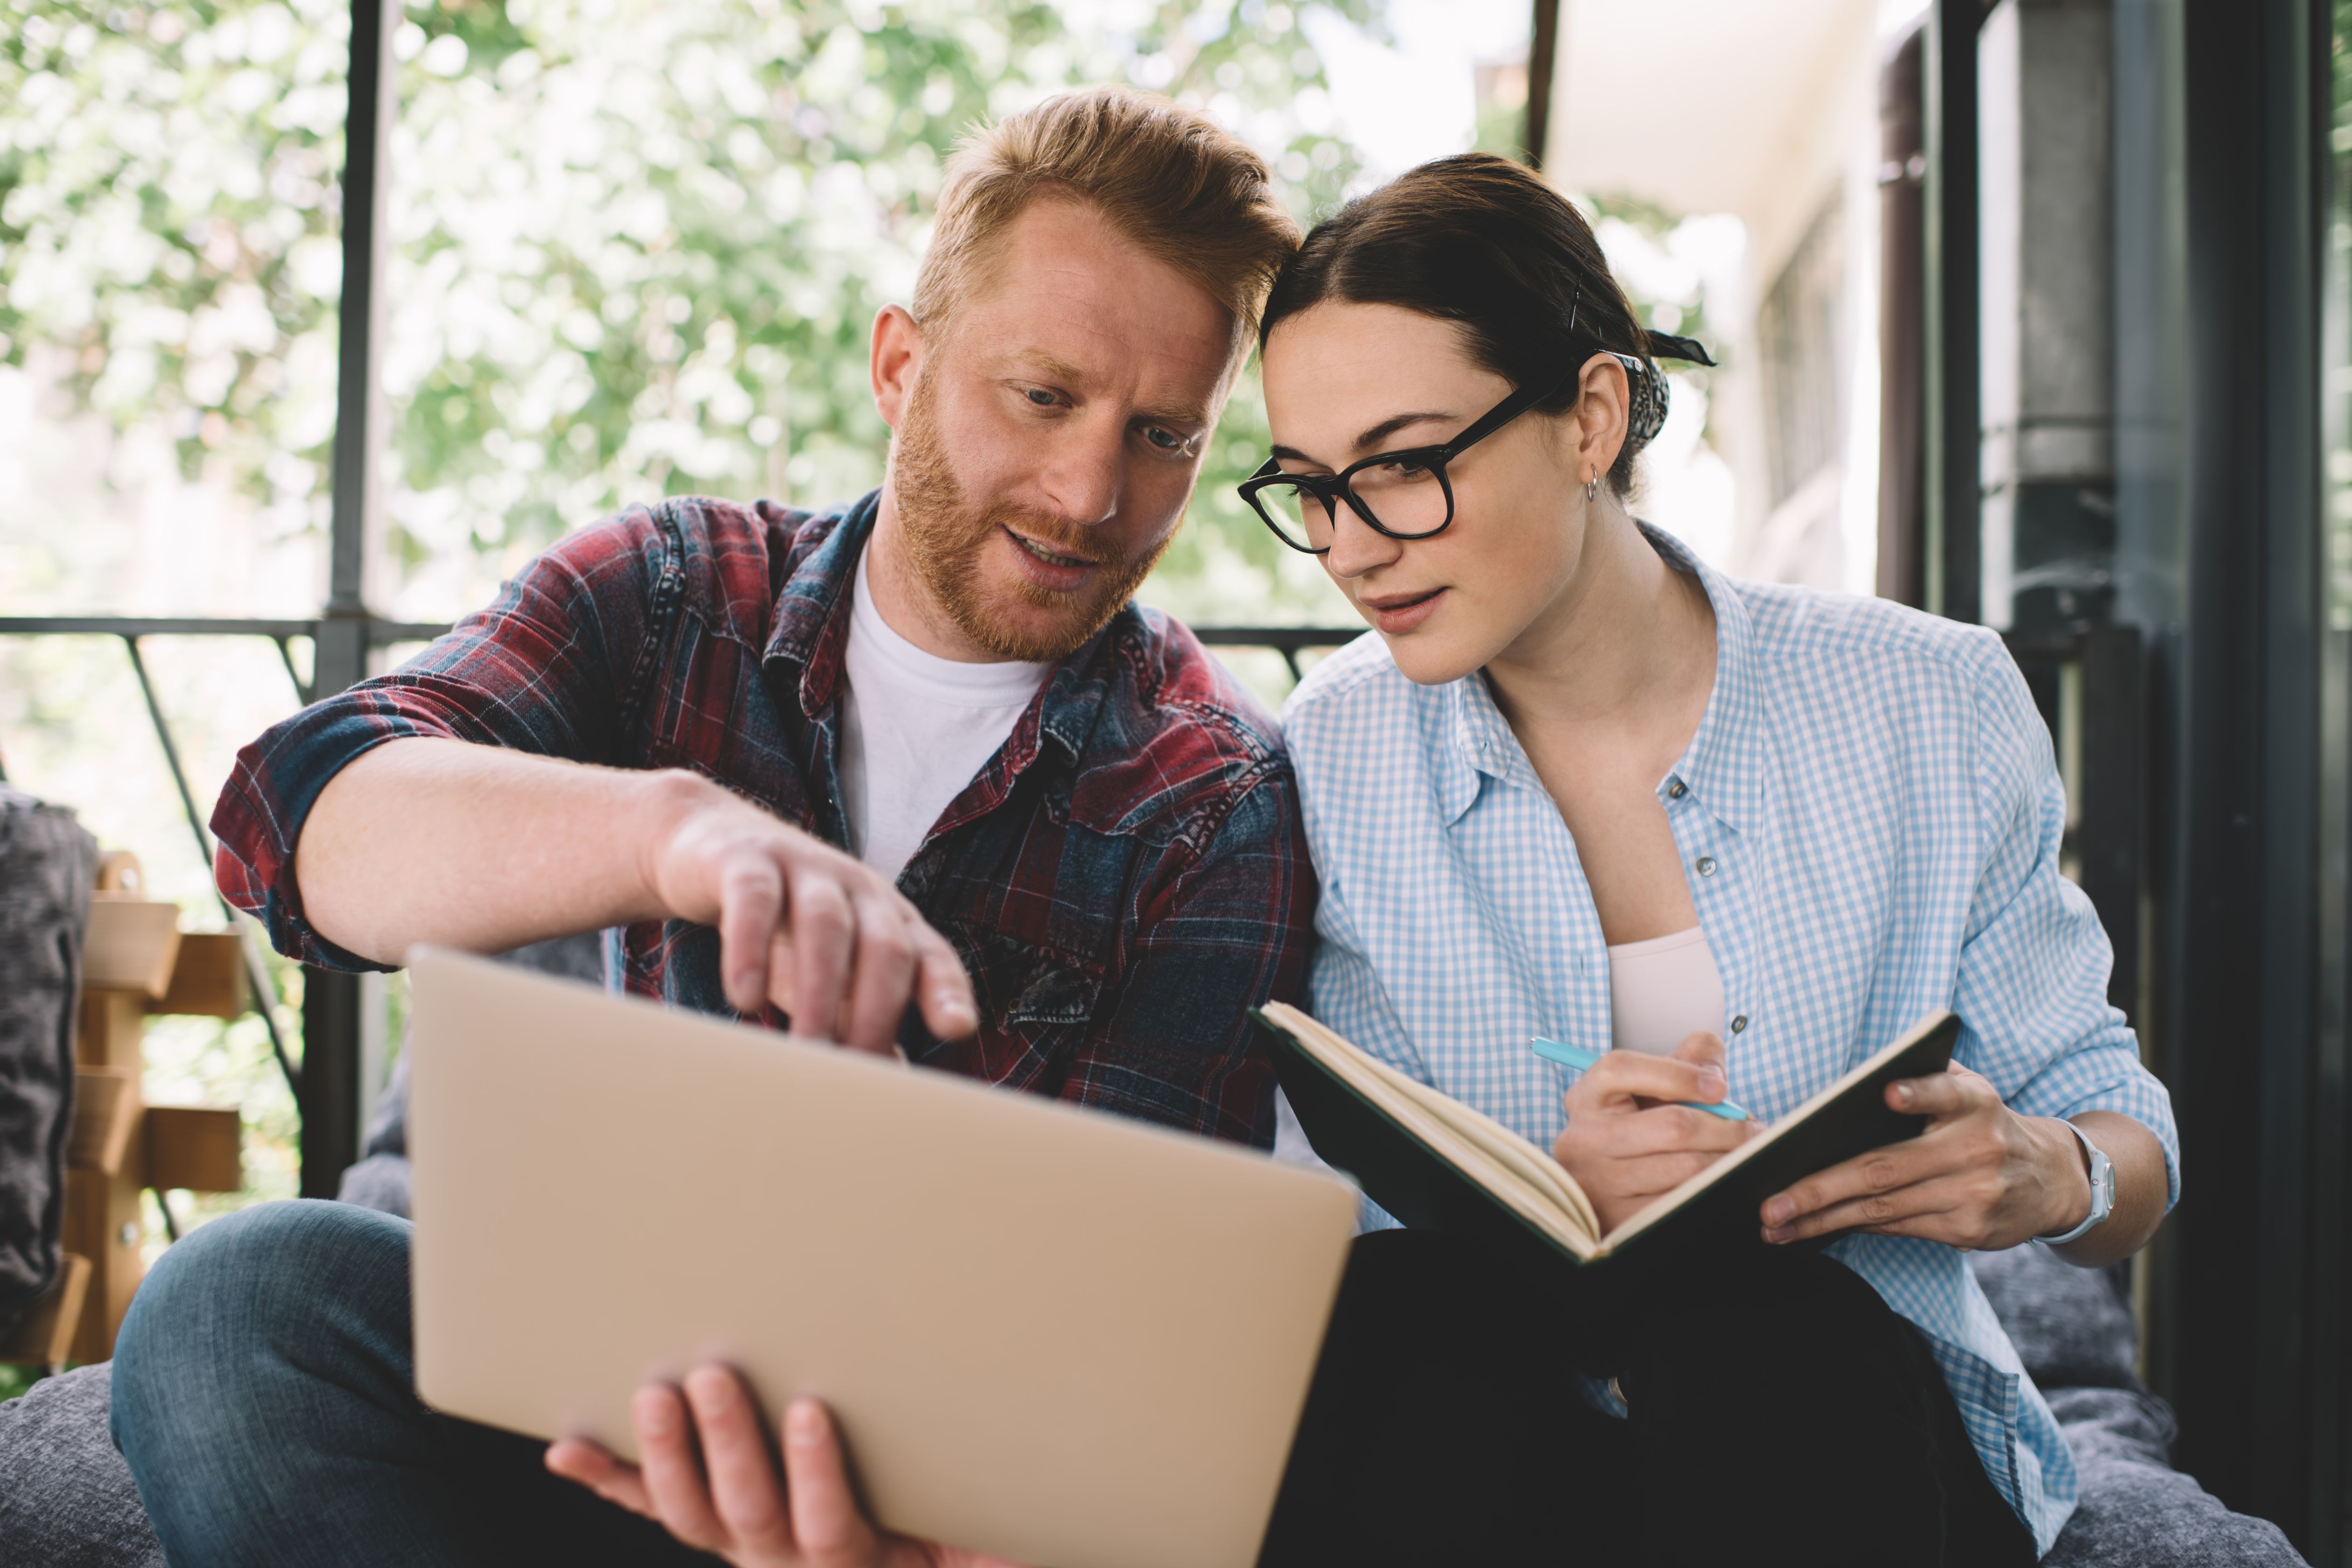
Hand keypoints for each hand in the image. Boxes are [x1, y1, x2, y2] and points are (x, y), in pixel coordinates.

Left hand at [546, 1366, 1024, 1567]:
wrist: (906, 1561)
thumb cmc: (955, 1532)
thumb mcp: (982, 1539)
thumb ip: (994, 1538)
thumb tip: (1015, 1524)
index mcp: (859, 1559)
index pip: (829, 1527)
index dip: (815, 1476)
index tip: (812, 1411)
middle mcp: (788, 1560)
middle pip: (749, 1515)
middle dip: (727, 1444)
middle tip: (713, 1375)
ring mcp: (745, 1542)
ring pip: (693, 1513)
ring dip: (665, 1455)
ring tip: (654, 1390)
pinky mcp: (716, 1523)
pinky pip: (654, 1508)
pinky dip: (609, 1478)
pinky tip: (565, 1449)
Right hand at [642, 777, 976, 1049]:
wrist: (712, 844)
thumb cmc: (782, 925)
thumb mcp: (826, 971)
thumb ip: (857, 1015)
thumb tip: (890, 1079)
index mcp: (889, 917)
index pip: (931, 954)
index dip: (947, 989)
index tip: (958, 1029)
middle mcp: (860, 888)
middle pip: (886, 947)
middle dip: (877, 1013)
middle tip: (854, 1071)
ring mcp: (807, 866)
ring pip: (827, 925)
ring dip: (821, 992)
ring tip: (808, 1049)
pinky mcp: (749, 857)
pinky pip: (755, 899)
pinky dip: (751, 950)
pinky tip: (745, 999)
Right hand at [1551, 1032, 1762, 1232]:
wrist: (1605, 1184)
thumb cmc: (1636, 1124)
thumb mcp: (1651, 1085)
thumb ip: (1688, 1059)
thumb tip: (1714, 1071)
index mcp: (1587, 1096)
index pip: (1623, 1069)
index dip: (1678, 1074)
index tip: (1720, 1087)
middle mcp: (1584, 1138)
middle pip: (1672, 1126)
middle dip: (1726, 1127)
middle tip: (1754, 1131)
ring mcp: (1599, 1183)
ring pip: (1686, 1169)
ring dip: (1727, 1161)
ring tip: (1745, 1155)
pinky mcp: (1620, 1219)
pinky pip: (1684, 1203)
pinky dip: (1713, 1190)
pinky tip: (1724, 1181)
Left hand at [1758, 1063, 2088, 1249]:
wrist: (2051, 1178)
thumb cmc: (1984, 1123)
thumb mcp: (1968, 1089)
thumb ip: (1924, 1079)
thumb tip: (1855, 1091)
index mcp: (1973, 1101)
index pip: (1946, 1091)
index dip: (1918, 1092)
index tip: (1887, 1092)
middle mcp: (1976, 1147)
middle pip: (1884, 1169)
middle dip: (1819, 1189)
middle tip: (1769, 1204)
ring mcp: (1973, 1194)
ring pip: (1882, 1209)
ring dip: (1822, 1221)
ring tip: (1775, 1226)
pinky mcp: (1969, 1230)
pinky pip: (1898, 1228)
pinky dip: (1851, 1229)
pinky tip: (1814, 1231)